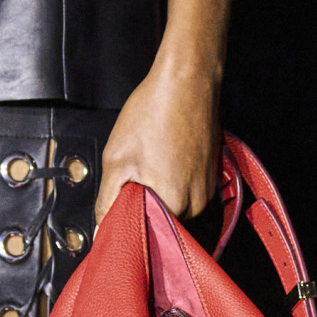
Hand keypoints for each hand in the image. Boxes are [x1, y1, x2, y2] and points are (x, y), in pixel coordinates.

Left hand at [95, 51, 220, 224]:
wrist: (187, 81)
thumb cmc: (153, 113)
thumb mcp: (117, 159)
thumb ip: (107, 201)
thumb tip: (101, 229)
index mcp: (175, 205)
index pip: (148, 236)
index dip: (131, 225)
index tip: (120, 211)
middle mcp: (198, 203)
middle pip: (164, 222)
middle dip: (147, 209)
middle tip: (134, 182)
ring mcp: (209, 188)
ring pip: (178, 207)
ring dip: (162, 195)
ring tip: (152, 166)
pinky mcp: (214, 174)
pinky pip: (190, 191)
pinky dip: (176, 182)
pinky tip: (166, 159)